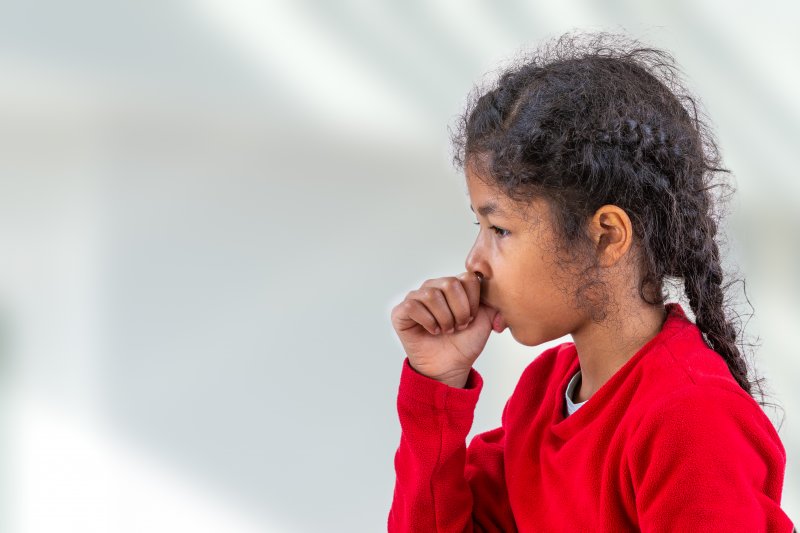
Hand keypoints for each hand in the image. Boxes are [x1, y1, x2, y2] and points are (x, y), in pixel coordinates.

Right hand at [390, 272, 500, 386]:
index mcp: (453, 286)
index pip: (467, 277)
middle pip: (449, 284)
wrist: (450, 366)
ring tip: (446, 330)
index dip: (473, 301)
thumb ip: (492, 301)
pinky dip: (427, 321)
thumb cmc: (465, 343)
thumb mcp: (485, 320)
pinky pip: (413, 306)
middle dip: (460, 310)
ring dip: (444, 318)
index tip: (472, 318)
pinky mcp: (400, 311)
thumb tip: (498, 292)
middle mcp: (433, 287)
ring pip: (431, 295)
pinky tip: (433, 331)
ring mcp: (415, 297)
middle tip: (459, 326)